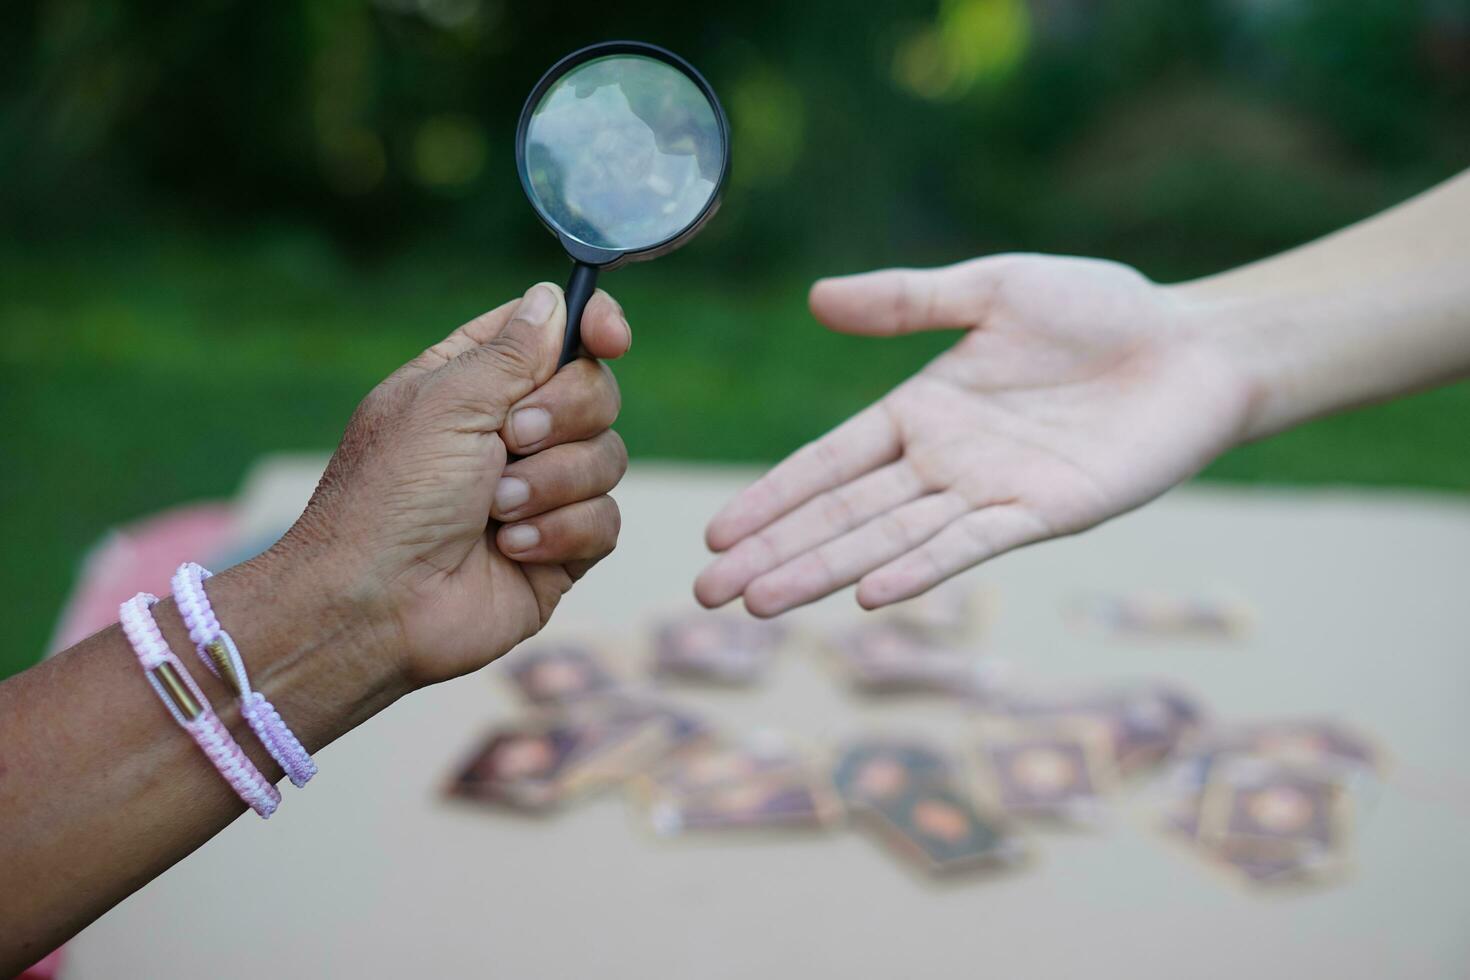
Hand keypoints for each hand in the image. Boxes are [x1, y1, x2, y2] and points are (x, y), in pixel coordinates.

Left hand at [276, 282, 630, 685]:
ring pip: (608, 457)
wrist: (378, 606)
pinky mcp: (562, 549)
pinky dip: (561, 531)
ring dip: (552, 483)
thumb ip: (511, 350)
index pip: (553, 332)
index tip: (610, 336)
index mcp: (474, 382)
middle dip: (562, 415)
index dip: (591, 325)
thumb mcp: (446, 401)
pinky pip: (605, 520)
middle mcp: (510, 432)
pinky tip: (512, 549)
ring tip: (497, 511)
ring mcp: (540, 491)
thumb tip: (553, 300)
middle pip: (594, 391)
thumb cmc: (390, 498)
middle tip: (511, 439)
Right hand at [695, 254, 1254, 615]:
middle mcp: (943, 463)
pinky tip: (867, 596)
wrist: (1194, 346)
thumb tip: (816, 297)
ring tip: (758, 604)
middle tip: (706, 594)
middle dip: (774, 553)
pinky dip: (918, 571)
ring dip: (823, 573)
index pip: (827, 463)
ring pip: (888, 541)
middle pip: (842, 516)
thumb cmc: (1098, 311)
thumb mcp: (992, 287)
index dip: (772, 497)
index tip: (715, 533)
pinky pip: (969, 546)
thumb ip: (907, 301)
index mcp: (920, 411)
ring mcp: (988, 494)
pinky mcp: (1044, 515)